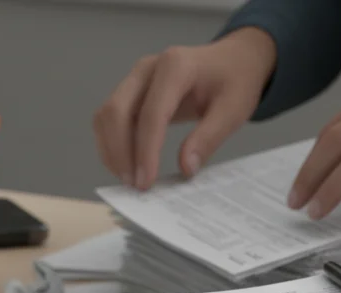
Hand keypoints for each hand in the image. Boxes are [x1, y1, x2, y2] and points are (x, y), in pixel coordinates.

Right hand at [93, 28, 275, 188]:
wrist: (232, 60)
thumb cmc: (234, 82)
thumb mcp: (233, 110)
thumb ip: (208, 138)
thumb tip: (185, 168)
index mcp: (176, 66)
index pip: (151, 113)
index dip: (145, 151)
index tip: (145, 182)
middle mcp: (148, 68)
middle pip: (116, 111)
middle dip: (120, 152)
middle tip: (133, 185)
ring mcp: (135, 78)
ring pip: (106, 115)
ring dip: (111, 150)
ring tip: (128, 179)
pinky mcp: (130, 91)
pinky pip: (109, 118)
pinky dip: (111, 143)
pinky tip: (126, 165)